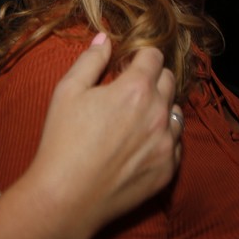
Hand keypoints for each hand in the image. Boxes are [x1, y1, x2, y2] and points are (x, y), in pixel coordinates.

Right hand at [21, 36, 181, 238]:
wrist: (66, 198)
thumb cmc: (62, 142)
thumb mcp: (67, 91)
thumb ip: (91, 60)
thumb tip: (105, 39)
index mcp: (136, 89)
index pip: (154, 56)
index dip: (140, 56)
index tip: (128, 64)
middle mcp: (159, 113)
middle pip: (169, 80)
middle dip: (152, 78)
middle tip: (129, 90)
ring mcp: (167, 144)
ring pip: (176, 112)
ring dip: (160, 108)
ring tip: (135, 119)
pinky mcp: (168, 170)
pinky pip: (176, 143)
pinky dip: (163, 138)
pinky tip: (140, 144)